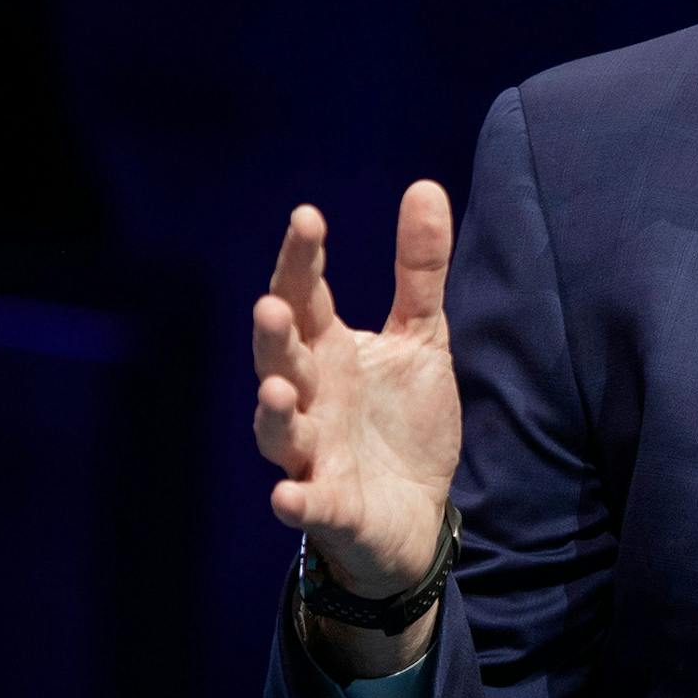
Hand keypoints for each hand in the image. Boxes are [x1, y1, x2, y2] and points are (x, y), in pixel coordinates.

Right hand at [252, 182, 462, 604]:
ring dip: (272, 411)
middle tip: (274, 302)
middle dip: (274, 334)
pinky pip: (306, 503)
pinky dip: (296, 499)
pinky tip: (288, 495)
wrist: (416, 512)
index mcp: (328, 352)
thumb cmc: (402, 420)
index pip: (305, 297)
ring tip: (275, 388)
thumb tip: (425, 185)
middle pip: (279, 359)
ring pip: (279, 431)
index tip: (308, 217)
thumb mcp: (420, 338)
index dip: (302, 260)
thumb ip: (419, 271)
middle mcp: (309, 398)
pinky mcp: (331, 506)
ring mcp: (313, 453)